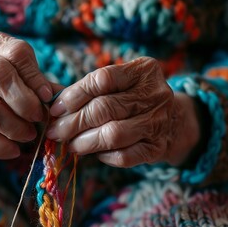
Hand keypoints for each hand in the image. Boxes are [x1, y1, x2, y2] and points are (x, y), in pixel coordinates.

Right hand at [0, 32, 54, 158]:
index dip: (35, 77)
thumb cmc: (2, 84)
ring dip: (13, 125)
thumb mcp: (20, 75)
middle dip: (23, 100)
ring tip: (29, 135)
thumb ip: (42, 85)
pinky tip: (14, 150)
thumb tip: (64, 100)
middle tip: (39, 117)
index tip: (48, 97)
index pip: (16, 53)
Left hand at [46, 57, 199, 166]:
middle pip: (104, 108)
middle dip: (73, 122)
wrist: (175, 121)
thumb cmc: (135, 99)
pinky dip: (104, 156)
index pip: (102, 80)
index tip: (55, 108)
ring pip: (113, 134)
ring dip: (85, 142)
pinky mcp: (158, 147)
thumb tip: (52, 102)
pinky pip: (125, 156)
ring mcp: (159, 121)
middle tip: (56, 131)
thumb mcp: (120, 84)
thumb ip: (89, 89)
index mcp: (143, 70)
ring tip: (70, 144)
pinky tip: (95, 153)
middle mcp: (155, 93)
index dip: (74, 95)